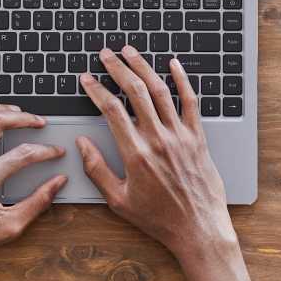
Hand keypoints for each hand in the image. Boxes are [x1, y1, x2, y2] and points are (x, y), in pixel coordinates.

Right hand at [76, 47, 236, 260]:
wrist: (199, 229)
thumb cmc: (158, 218)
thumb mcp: (118, 200)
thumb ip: (97, 169)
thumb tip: (82, 145)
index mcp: (136, 154)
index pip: (112, 110)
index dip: (96, 89)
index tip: (87, 79)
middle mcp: (158, 139)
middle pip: (135, 91)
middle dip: (117, 68)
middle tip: (106, 54)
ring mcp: (180, 136)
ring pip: (160, 90)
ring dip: (143, 67)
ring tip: (130, 52)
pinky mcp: (197, 137)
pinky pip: (190, 101)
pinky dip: (182, 80)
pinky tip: (174, 65)